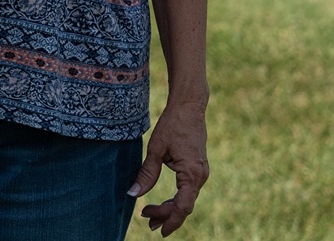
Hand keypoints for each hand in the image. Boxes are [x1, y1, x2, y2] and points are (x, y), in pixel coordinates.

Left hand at [127, 101, 208, 235]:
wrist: (189, 106)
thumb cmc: (173, 125)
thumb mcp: (156, 150)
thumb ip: (146, 174)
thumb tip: (132, 194)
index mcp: (191, 173)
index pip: (182, 207)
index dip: (169, 220)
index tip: (156, 229)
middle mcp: (200, 176)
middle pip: (184, 206)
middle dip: (165, 215)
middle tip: (146, 219)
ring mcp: (201, 173)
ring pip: (186, 199)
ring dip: (170, 208)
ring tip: (150, 215)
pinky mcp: (197, 169)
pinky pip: (188, 190)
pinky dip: (176, 199)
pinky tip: (163, 202)